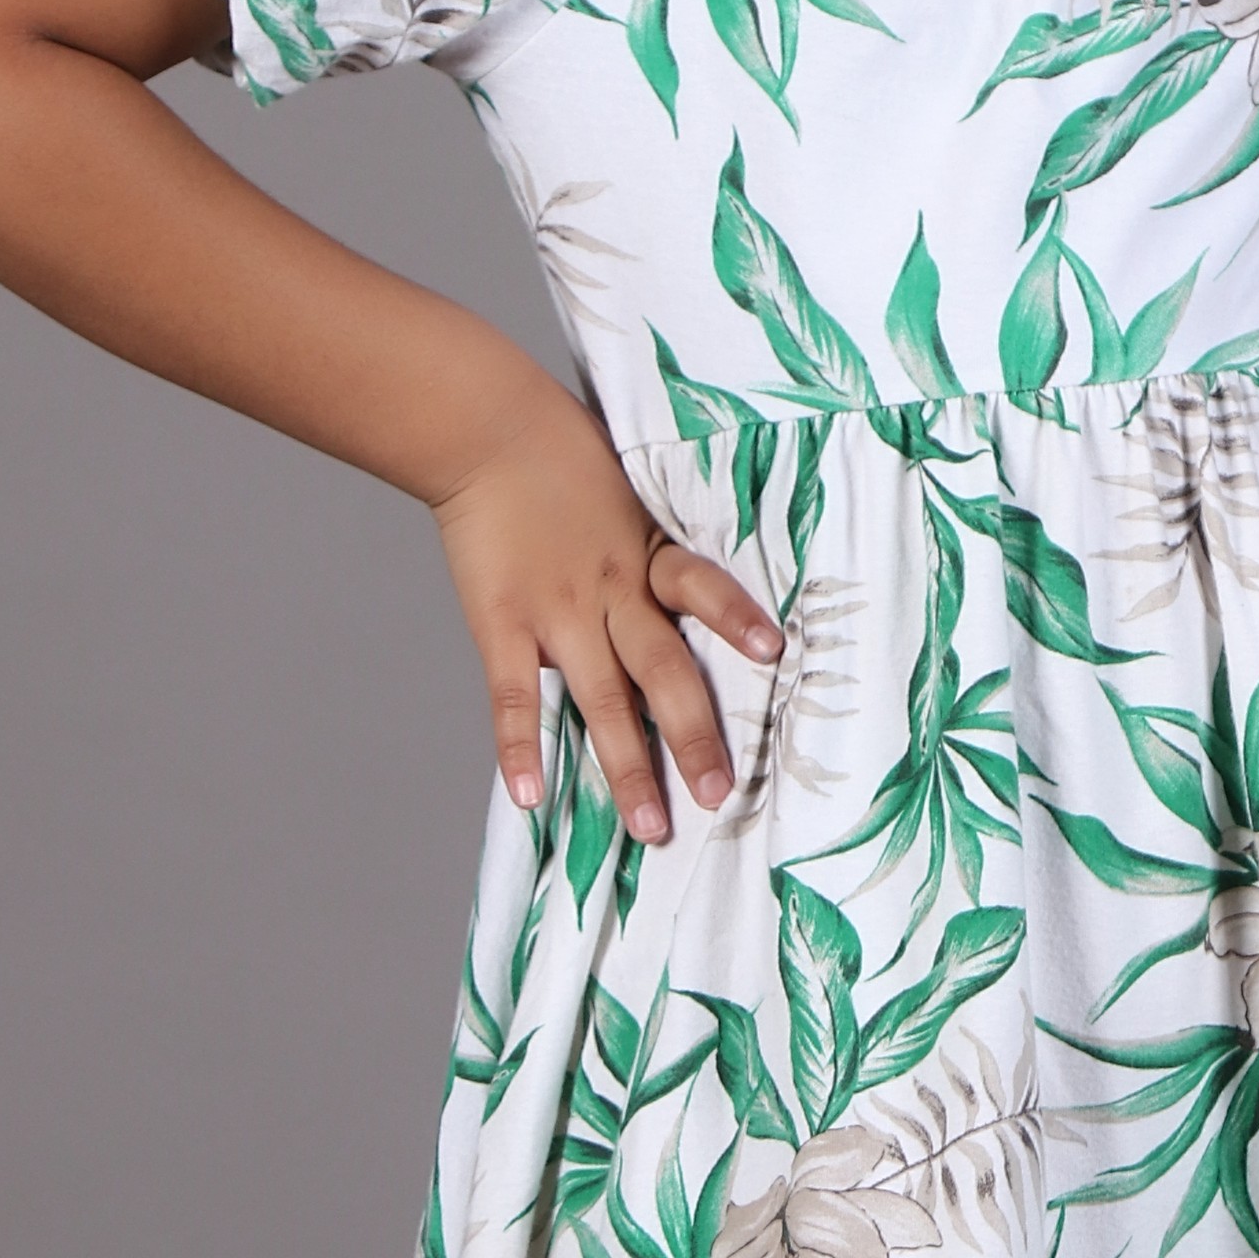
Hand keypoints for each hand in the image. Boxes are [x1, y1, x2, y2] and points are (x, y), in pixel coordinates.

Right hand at [429, 379, 782, 839]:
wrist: (484, 431)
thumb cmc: (561, 455)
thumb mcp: (629, 492)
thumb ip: (657, 546)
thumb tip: (695, 584)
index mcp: (647, 555)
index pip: (704, 590)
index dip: (737, 618)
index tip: (775, 655)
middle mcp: (612, 591)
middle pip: (664, 671)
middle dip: (694, 738)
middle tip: (719, 797)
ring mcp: (556, 612)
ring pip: (602, 701)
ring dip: (626, 767)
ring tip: (650, 827)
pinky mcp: (502, 623)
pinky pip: (513, 699)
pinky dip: (521, 750)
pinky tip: (531, 800)